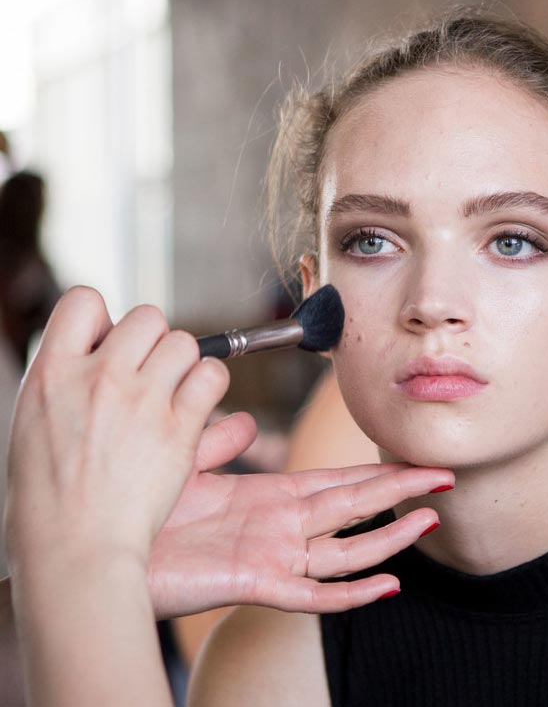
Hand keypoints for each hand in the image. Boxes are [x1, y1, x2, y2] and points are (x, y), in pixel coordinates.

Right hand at [5, 287, 228, 572]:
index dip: (104, 317)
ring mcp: (141, 401)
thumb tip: (98, 352)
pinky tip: (195, 406)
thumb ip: (67, 383)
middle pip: (147, 317)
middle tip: (149, 374)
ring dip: (185, 363)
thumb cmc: (49, 500)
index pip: (84, 300)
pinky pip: (211, 376)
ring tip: (173, 393)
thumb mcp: (33, 426)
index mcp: (52, 374)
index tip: (108, 344)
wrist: (76, 550)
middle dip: (153, 340)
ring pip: (185, 342)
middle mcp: (98, 378)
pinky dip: (209, 385)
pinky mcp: (179, 427)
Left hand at [150, 412, 451, 616]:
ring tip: (430, 518)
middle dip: (400, 492)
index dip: (376, 470)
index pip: (336, 481)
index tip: (411, 458)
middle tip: (444, 477)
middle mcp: (279, 527)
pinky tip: (388, 585)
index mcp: (267, 498)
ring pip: (347, 549)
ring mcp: (272, 557)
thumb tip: (241, 421)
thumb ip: (217, 440)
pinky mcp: (255, 583)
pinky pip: (313, 594)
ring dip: (390, 537)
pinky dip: (352, 593)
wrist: (97, 549)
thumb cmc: (138, 509)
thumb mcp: (185, 461)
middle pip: (355, 506)